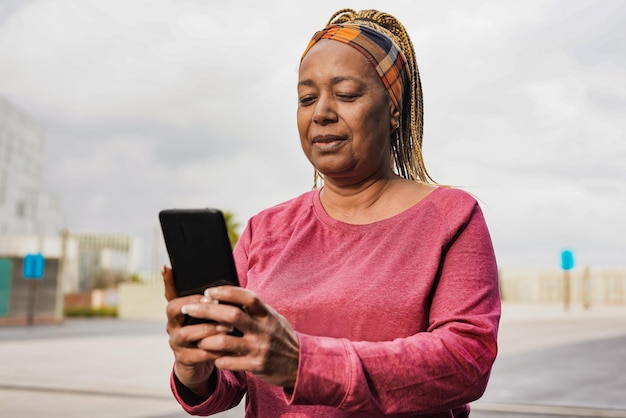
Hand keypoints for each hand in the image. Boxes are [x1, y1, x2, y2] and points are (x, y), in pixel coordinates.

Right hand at [163, 266, 229, 397]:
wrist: (198, 361)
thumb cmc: (204, 330)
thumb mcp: (204, 313)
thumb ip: (207, 297)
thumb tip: (212, 276)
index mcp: (177, 310)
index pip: (170, 292)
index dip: (171, 282)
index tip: (183, 276)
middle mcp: (172, 324)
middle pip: (173, 308)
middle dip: (195, 304)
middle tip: (214, 302)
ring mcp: (176, 342)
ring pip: (186, 333)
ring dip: (208, 329)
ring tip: (228, 327)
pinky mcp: (184, 358)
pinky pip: (198, 354)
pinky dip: (214, 350)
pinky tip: (229, 347)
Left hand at [182, 286, 299, 387]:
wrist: (300, 364)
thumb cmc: (280, 337)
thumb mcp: (272, 319)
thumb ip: (254, 309)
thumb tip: (228, 294)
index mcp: (267, 315)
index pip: (247, 297)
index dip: (226, 292)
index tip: (209, 291)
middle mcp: (264, 330)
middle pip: (232, 315)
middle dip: (207, 310)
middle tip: (189, 308)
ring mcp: (259, 348)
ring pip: (226, 341)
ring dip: (207, 339)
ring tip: (198, 338)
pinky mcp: (256, 366)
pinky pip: (229, 362)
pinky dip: (217, 359)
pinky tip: (212, 357)